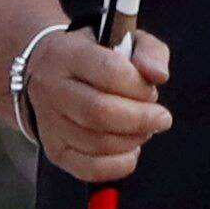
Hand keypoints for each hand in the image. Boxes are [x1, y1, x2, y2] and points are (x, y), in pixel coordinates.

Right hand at [29, 24, 170, 184]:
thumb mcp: (125, 39)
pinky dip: (118, 165)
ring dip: (132, 140)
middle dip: (141, 119)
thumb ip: (150, 52)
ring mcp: (48, 122)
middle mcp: (51, 88)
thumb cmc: (96, 55)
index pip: (110, 72)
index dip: (139, 86)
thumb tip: (158, 75)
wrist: (49, 71)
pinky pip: (88, 169)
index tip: (152, 90)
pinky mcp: (54, 150)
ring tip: (145, 130)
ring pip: (96, 142)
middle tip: (161, 118)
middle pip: (99, 112)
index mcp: (67, 54)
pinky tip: (131, 150)